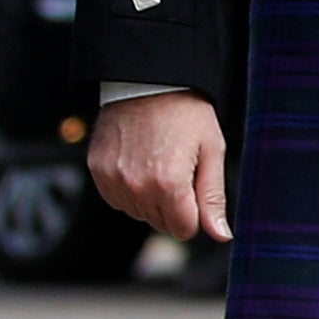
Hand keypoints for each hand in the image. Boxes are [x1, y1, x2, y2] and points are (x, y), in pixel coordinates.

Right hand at [86, 91, 229, 241]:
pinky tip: (140, 164)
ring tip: (159, 163)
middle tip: (179, 170)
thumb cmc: (186, 114)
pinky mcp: (97, 170)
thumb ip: (214, 198)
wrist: (148, 82)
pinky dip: (129, 189)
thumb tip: (221, 235)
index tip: (196, 189)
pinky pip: (116, 199)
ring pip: (137, 213)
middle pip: (160, 224)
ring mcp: (112, 179)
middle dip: (174, 206)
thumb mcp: (212, 152)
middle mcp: (136, 186)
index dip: (195, 214)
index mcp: (169, 184)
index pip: (183, 229)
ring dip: (151, 199)